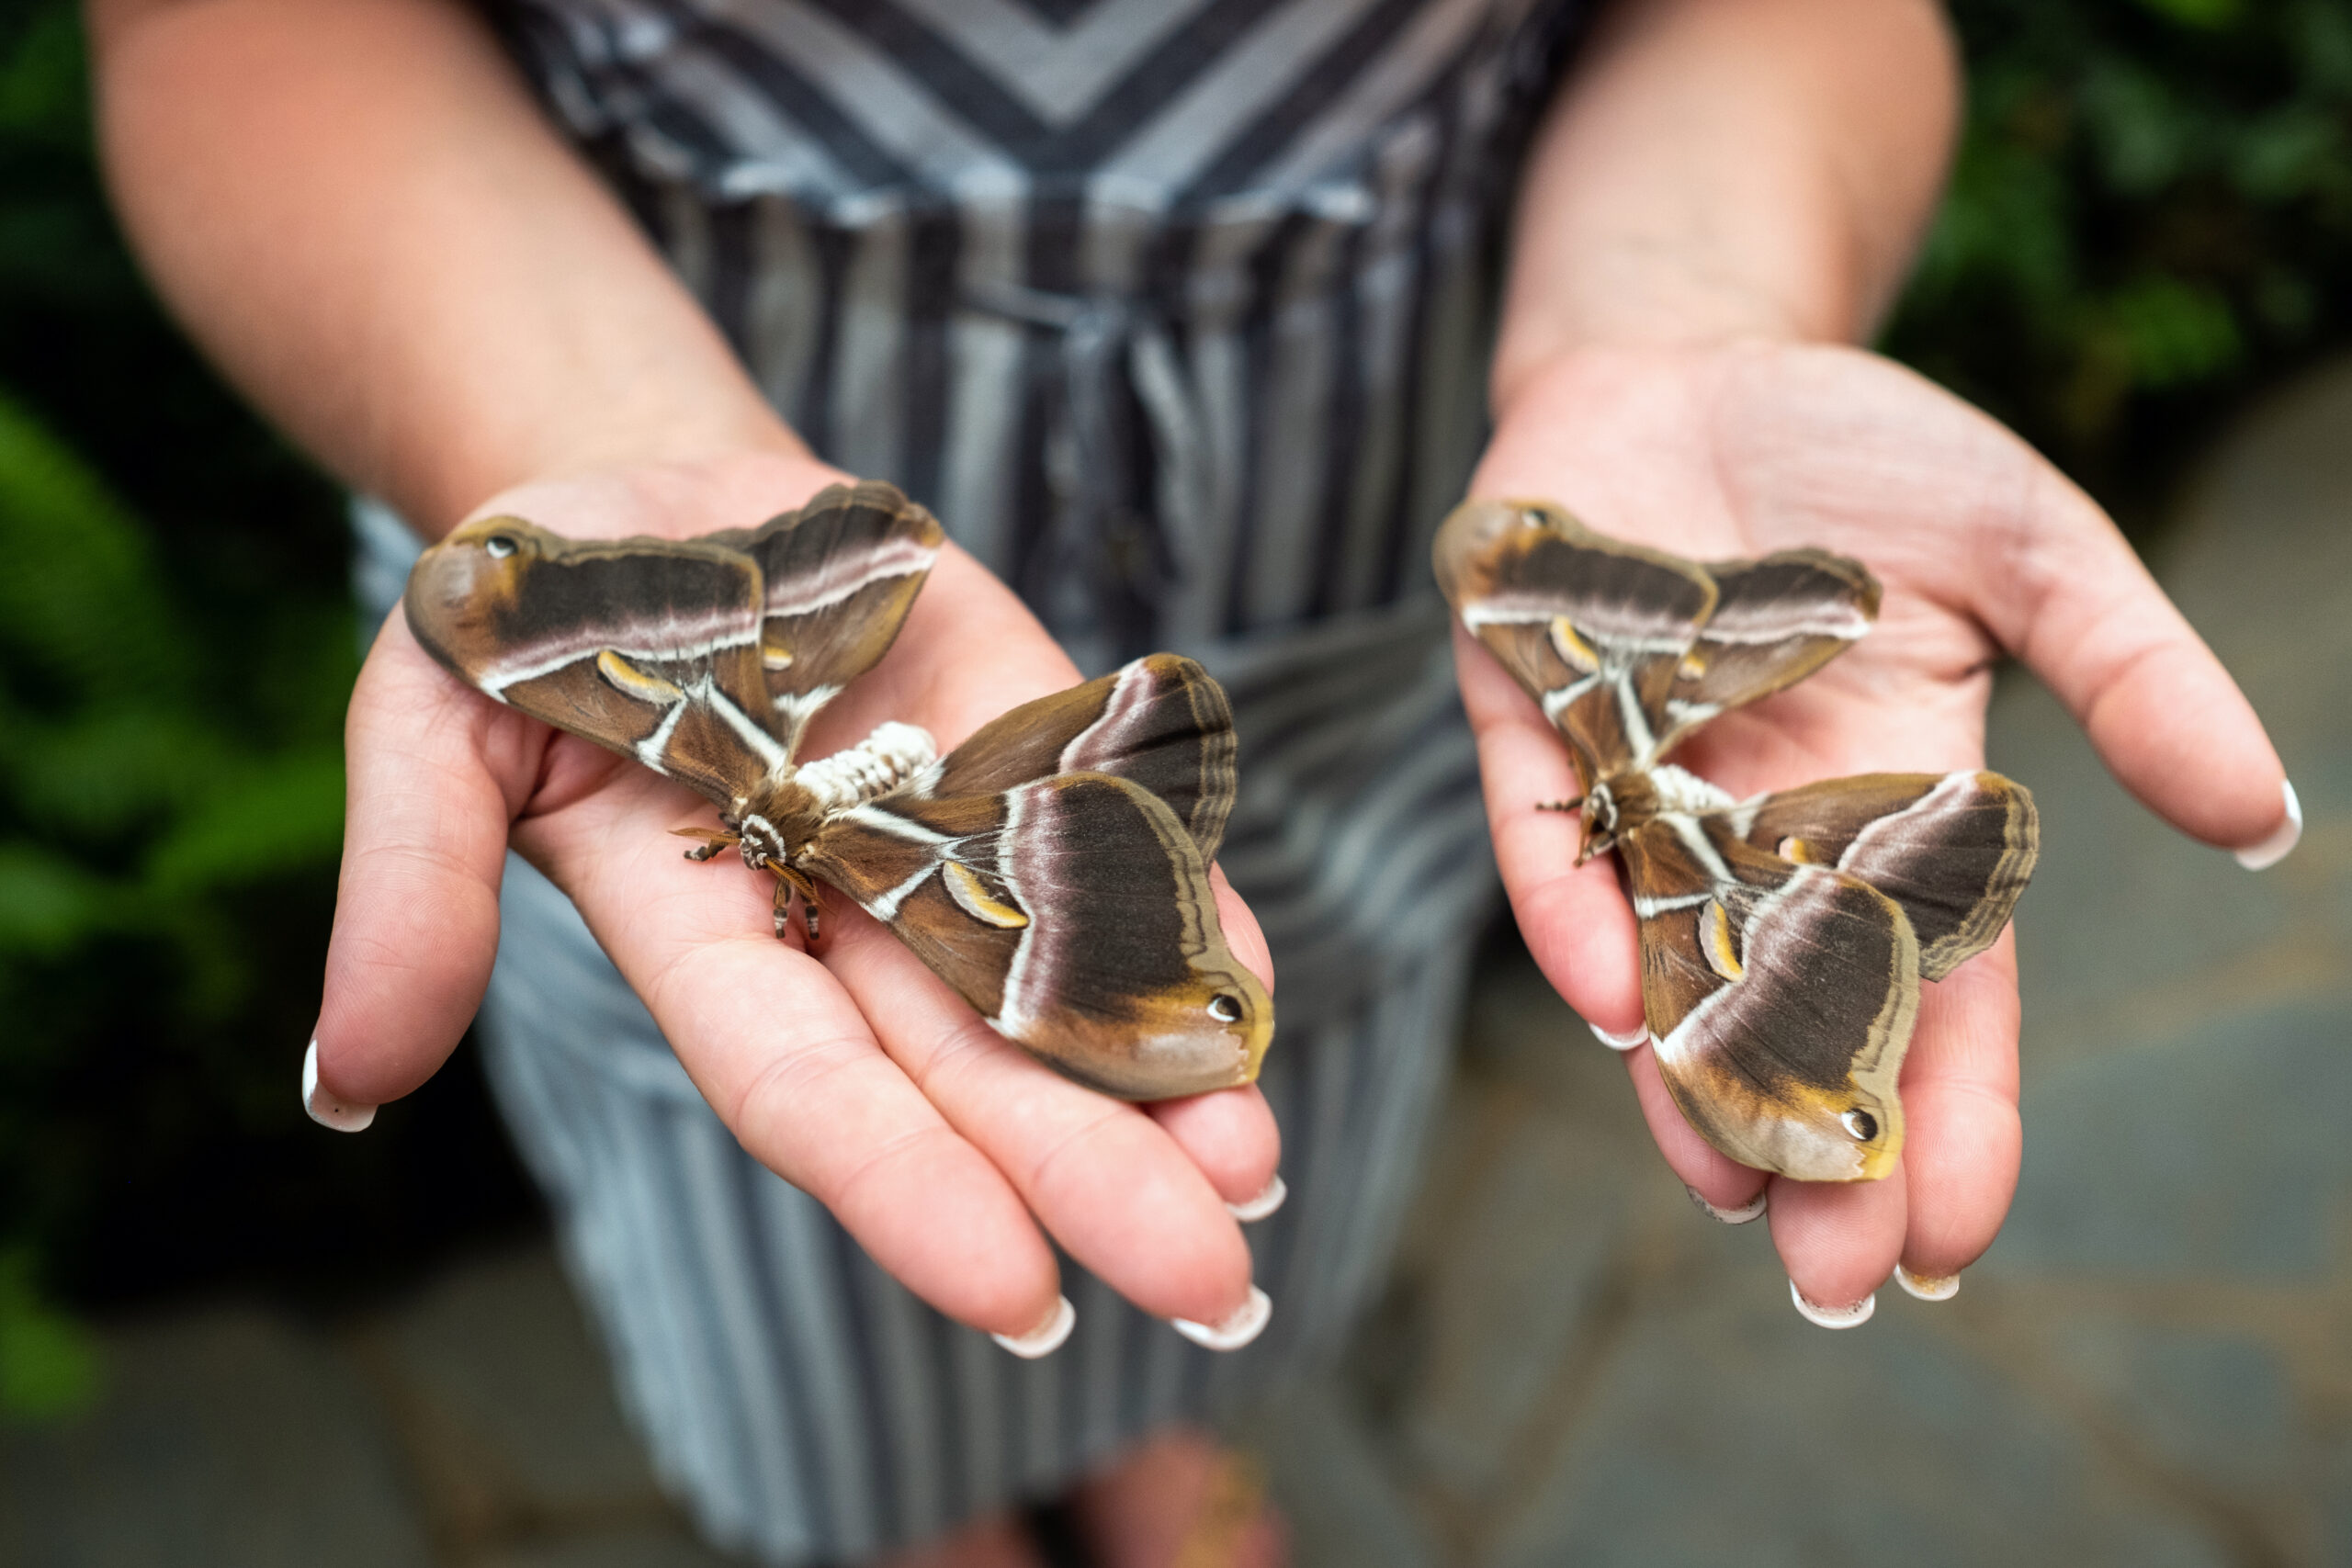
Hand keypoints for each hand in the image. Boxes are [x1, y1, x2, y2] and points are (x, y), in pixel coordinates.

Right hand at [308, 450, 1280, 1343]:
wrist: (654, 488)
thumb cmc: (526, 609)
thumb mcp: (433, 721)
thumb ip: (414, 888)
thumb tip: (346, 1083)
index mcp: (705, 942)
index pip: (813, 1091)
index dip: (907, 1188)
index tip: (1019, 1296)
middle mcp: (843, 920)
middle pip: (973, 1075)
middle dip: (1091, 1179)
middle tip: (1210, 1285)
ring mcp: (946, 835)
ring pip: (1063, 983)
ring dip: (1165, 1078)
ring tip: (1256, 1169)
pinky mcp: (1024, 742)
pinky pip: (1118, 845)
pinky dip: (1192, 917)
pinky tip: (1259, 997)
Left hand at [1459, 340, 2291, 1313]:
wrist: (1696, 356)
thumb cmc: (1869, 457)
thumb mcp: (2032, 549)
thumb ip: (2129, 675)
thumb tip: (2263, 816)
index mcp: (1889, 809)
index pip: (1929, 994)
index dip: (1948, 1113)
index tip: (1959, 1237)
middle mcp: (1758, 828)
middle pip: (1793, 1015)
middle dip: (1817, 1142)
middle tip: (1837, 1275)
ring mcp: (1637, 786)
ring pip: (1662, 965)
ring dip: (1687, 1078)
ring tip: (1730, 1189)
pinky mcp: (1529, 725)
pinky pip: (1548, 841)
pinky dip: (1576, 913)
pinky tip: (1610, 1000)